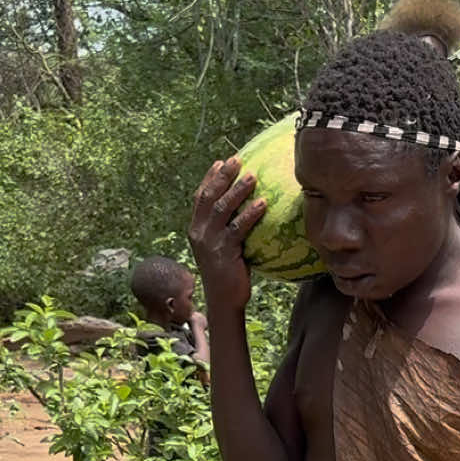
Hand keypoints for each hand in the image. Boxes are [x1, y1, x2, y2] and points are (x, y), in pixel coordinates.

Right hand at [188, 158, 266, 311]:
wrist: (223, 301)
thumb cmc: (229, 274)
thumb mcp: (223, 248)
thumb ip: (227, 229)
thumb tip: (248, 210)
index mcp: (196, 229)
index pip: (200, 197)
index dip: (209, 178)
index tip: (221, 162)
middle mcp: (199, 233)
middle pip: (209, 197)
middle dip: (222, 176)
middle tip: (236, 159)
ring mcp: (210, 242)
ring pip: (222, 209)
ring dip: (237, 190)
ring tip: (252, 176)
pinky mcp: (224, 253)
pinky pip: (238, 229)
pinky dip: (250, 214)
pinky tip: (263, 204)